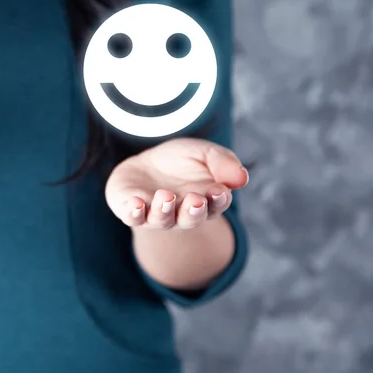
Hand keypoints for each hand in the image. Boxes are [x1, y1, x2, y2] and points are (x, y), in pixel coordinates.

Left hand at [105, 138, 248, 229]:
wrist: (146, 164)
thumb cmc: (180, 161)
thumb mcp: (203, 152)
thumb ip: (222, 162)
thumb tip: (242, 177)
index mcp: (205, 201)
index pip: (216, 204)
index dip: (218, 199)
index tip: (219, 190)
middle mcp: (181, 214)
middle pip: (190, 219)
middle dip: (193, 211)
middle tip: (195, 200)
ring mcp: (155, 215)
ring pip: (161, 219)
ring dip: (164, 210)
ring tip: (166, 196)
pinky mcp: (130, 210)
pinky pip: (132, 217)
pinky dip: (134, 213)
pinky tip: (137, 204)